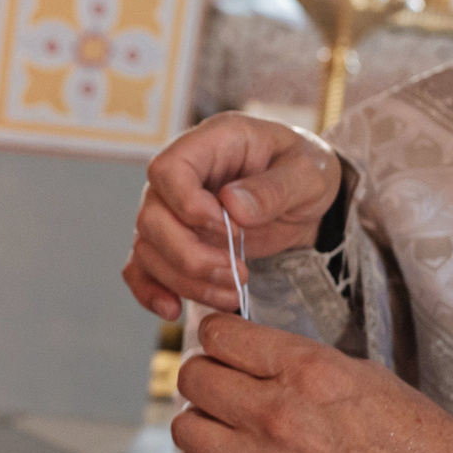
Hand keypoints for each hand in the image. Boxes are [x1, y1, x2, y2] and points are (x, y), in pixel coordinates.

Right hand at [124, 113, 343, 322]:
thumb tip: (231, 206)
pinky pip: (144, 267)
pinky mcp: (174, 241)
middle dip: (190, 255)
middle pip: (151, 217)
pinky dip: (151, 291)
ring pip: (148, 248)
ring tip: (232, 294)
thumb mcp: (308, 173)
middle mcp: (180, 175)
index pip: (167, 169)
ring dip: (185, 280)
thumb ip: (274, 188)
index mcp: (211, 143)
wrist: (306, 199)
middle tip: (237, 273)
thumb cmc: (305, 172)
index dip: (187, 206)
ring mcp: (172, 210)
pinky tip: (172, 310)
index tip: (230, 229)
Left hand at [171, 313, 452, 452]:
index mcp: (309, 371)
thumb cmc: (421, 445)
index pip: (222, 335)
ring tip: (220, 422)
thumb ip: (308, 364)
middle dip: (205, 371)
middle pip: (195, 377)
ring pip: (185, 428)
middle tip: (222, 379)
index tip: (226, 341)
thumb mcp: (371, 376)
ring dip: (198, 419)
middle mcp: (278, 413)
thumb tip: (266, 356)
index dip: (219, 334)